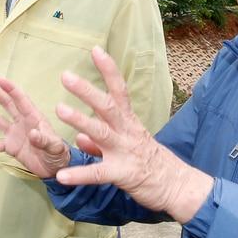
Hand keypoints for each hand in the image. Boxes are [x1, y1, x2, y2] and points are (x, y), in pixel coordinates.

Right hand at [0, 78, 70, 177]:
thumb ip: (44, 140)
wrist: (54, 169)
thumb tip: (32, 134)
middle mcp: (23, 122)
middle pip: (8, 105)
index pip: (22, 101)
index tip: (0, 80)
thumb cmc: (58, 154)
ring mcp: (15, 134)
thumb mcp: (54, 147)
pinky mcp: (11, 147)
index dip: (11, 90)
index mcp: (34, 118)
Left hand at [51, 47, 213, 222]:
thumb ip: (100, 142)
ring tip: (59, 109)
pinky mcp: (122, 174)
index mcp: (130, 123)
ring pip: (101, 132)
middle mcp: (127, 133)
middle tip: (66, 76)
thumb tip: (81, 138)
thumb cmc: (153, 165)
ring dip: (80, 120)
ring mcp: (125, 152)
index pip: (119, 91)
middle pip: (107, 106)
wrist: (178, 187)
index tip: (95, 50)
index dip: (108, 70)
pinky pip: (98, 174)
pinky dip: (79, 175)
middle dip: (87, 90)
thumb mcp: (129, 147)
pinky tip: (61, 176)